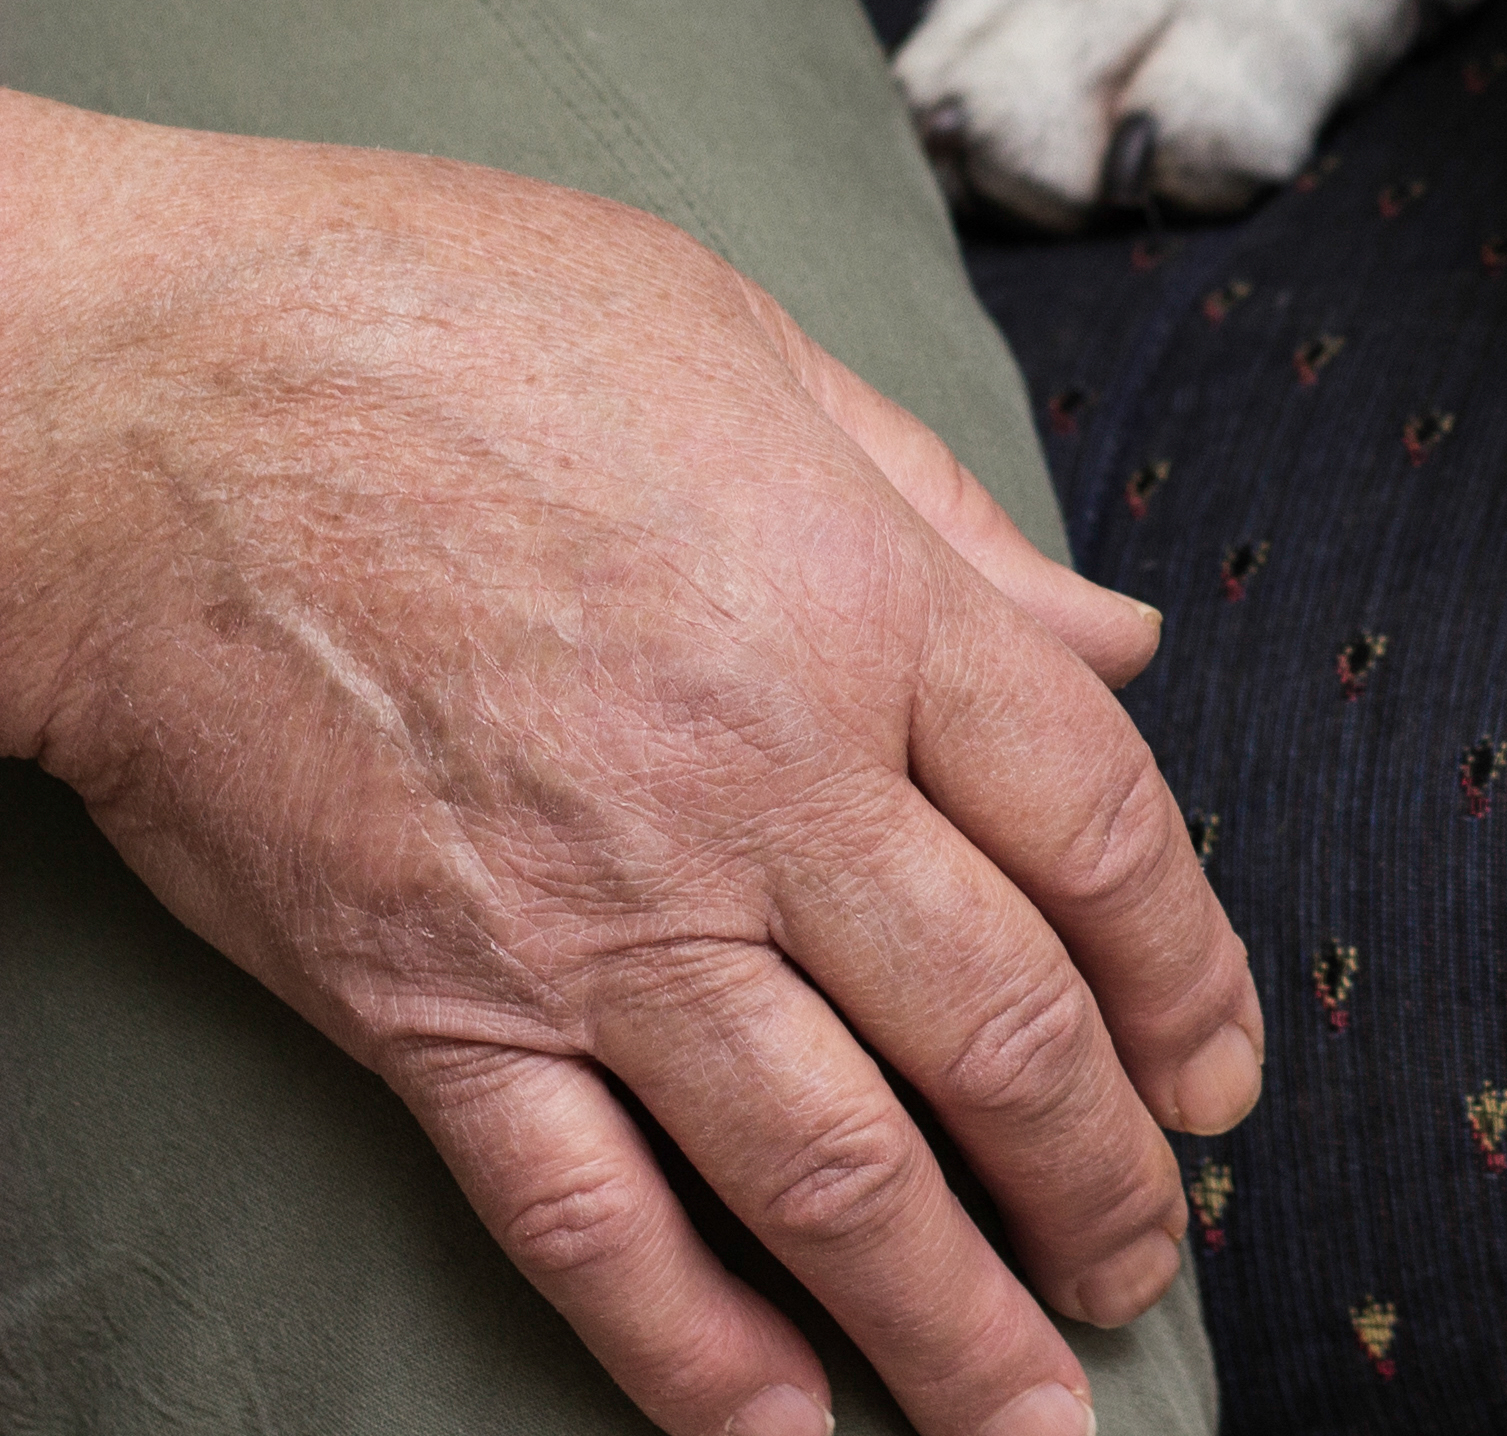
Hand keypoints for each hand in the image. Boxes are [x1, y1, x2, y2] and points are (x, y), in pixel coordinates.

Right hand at [0, 93, 1257, 1435]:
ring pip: (832, 1163)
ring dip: (950, 1314)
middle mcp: (765, 785)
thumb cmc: (448, 326)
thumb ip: (947, 523)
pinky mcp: (429, 1003)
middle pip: (1001, 1027)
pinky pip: (589, 1217)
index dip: (1188, 980)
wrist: (141, 400)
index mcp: (869, 609)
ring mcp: (596, 914)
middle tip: (1145, 1268)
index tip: (1221, 1083)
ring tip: (1032, 1418)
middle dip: (1099, 1180)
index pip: (1102, 837)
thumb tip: (1118, 636)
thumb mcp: (755, 355)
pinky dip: (694, 1349)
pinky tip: (778, 1432)